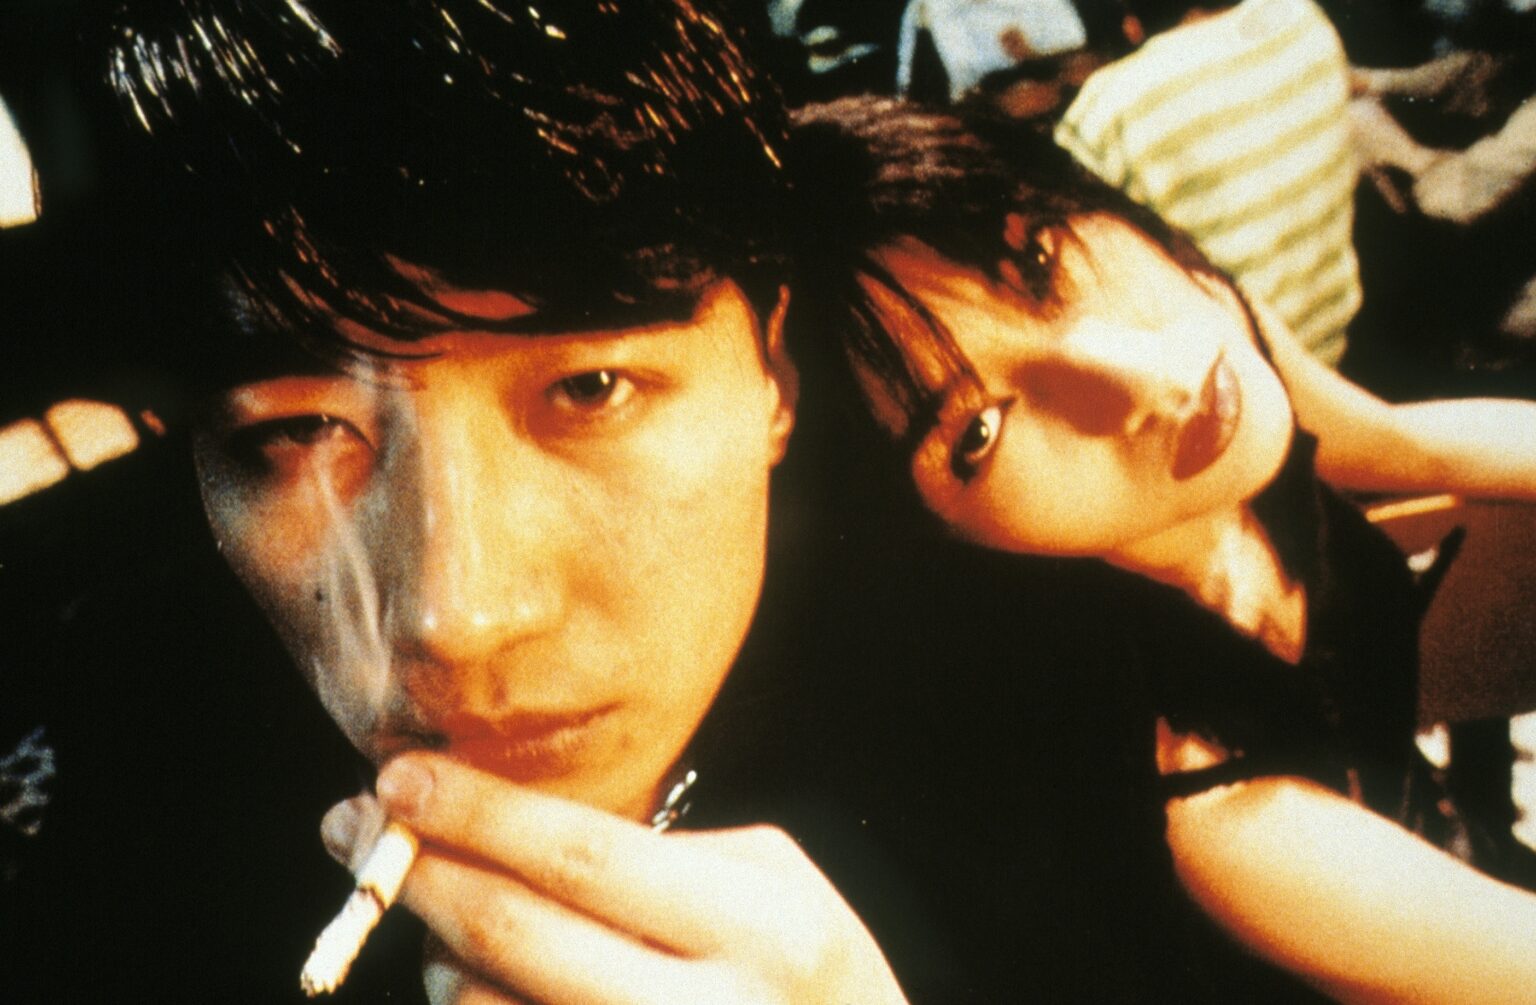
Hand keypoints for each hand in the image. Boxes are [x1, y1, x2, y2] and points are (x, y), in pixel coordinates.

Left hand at [321, 754, 907, 1004]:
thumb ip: (661, 856)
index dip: (478, 813)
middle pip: (518, 937)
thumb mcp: (773, 886)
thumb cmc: (814, 976)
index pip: (584, 855)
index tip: (401, 777)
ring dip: (438, 958)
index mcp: (756, 927)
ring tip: (442, 924)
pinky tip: (476, 981)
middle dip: (424, 874)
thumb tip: (509, 835)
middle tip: (357, 830)